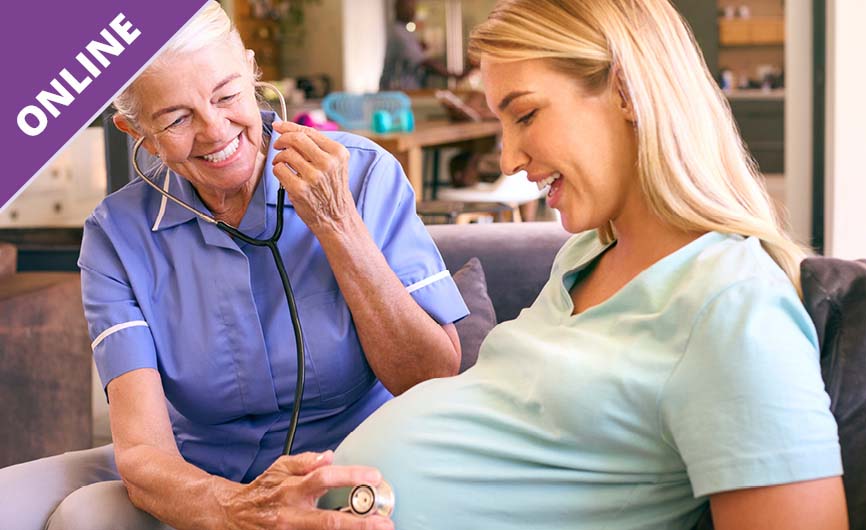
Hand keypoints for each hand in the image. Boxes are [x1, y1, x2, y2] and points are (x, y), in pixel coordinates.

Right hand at [216, 450, 393, 529]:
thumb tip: (329, 456)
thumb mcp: (279, 467)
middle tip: (384, 523)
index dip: (350, 476)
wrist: (232, 514)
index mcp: (291, 489)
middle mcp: (291, 514)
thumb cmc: (263, 489)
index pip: (323, 479)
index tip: (374, 476)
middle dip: (359, 524)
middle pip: (328, 521)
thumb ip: (304, 461)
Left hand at [271, 121, 356, 233]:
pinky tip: (283, 175)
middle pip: (296, 139)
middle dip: (282, 139)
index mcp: (337, 153)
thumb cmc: (331, 189)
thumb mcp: (334, 164)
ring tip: (282, 163)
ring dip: (279, 157)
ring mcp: (313, 176)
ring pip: (286, 154)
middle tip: (278, 145)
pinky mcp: (300, 189)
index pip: (308, 132)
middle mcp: (327, 163)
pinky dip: (277, 170)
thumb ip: (317, 147)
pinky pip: (279, 169)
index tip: (278, 126)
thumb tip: (287, 129)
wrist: (336, 217)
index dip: (289, 126)